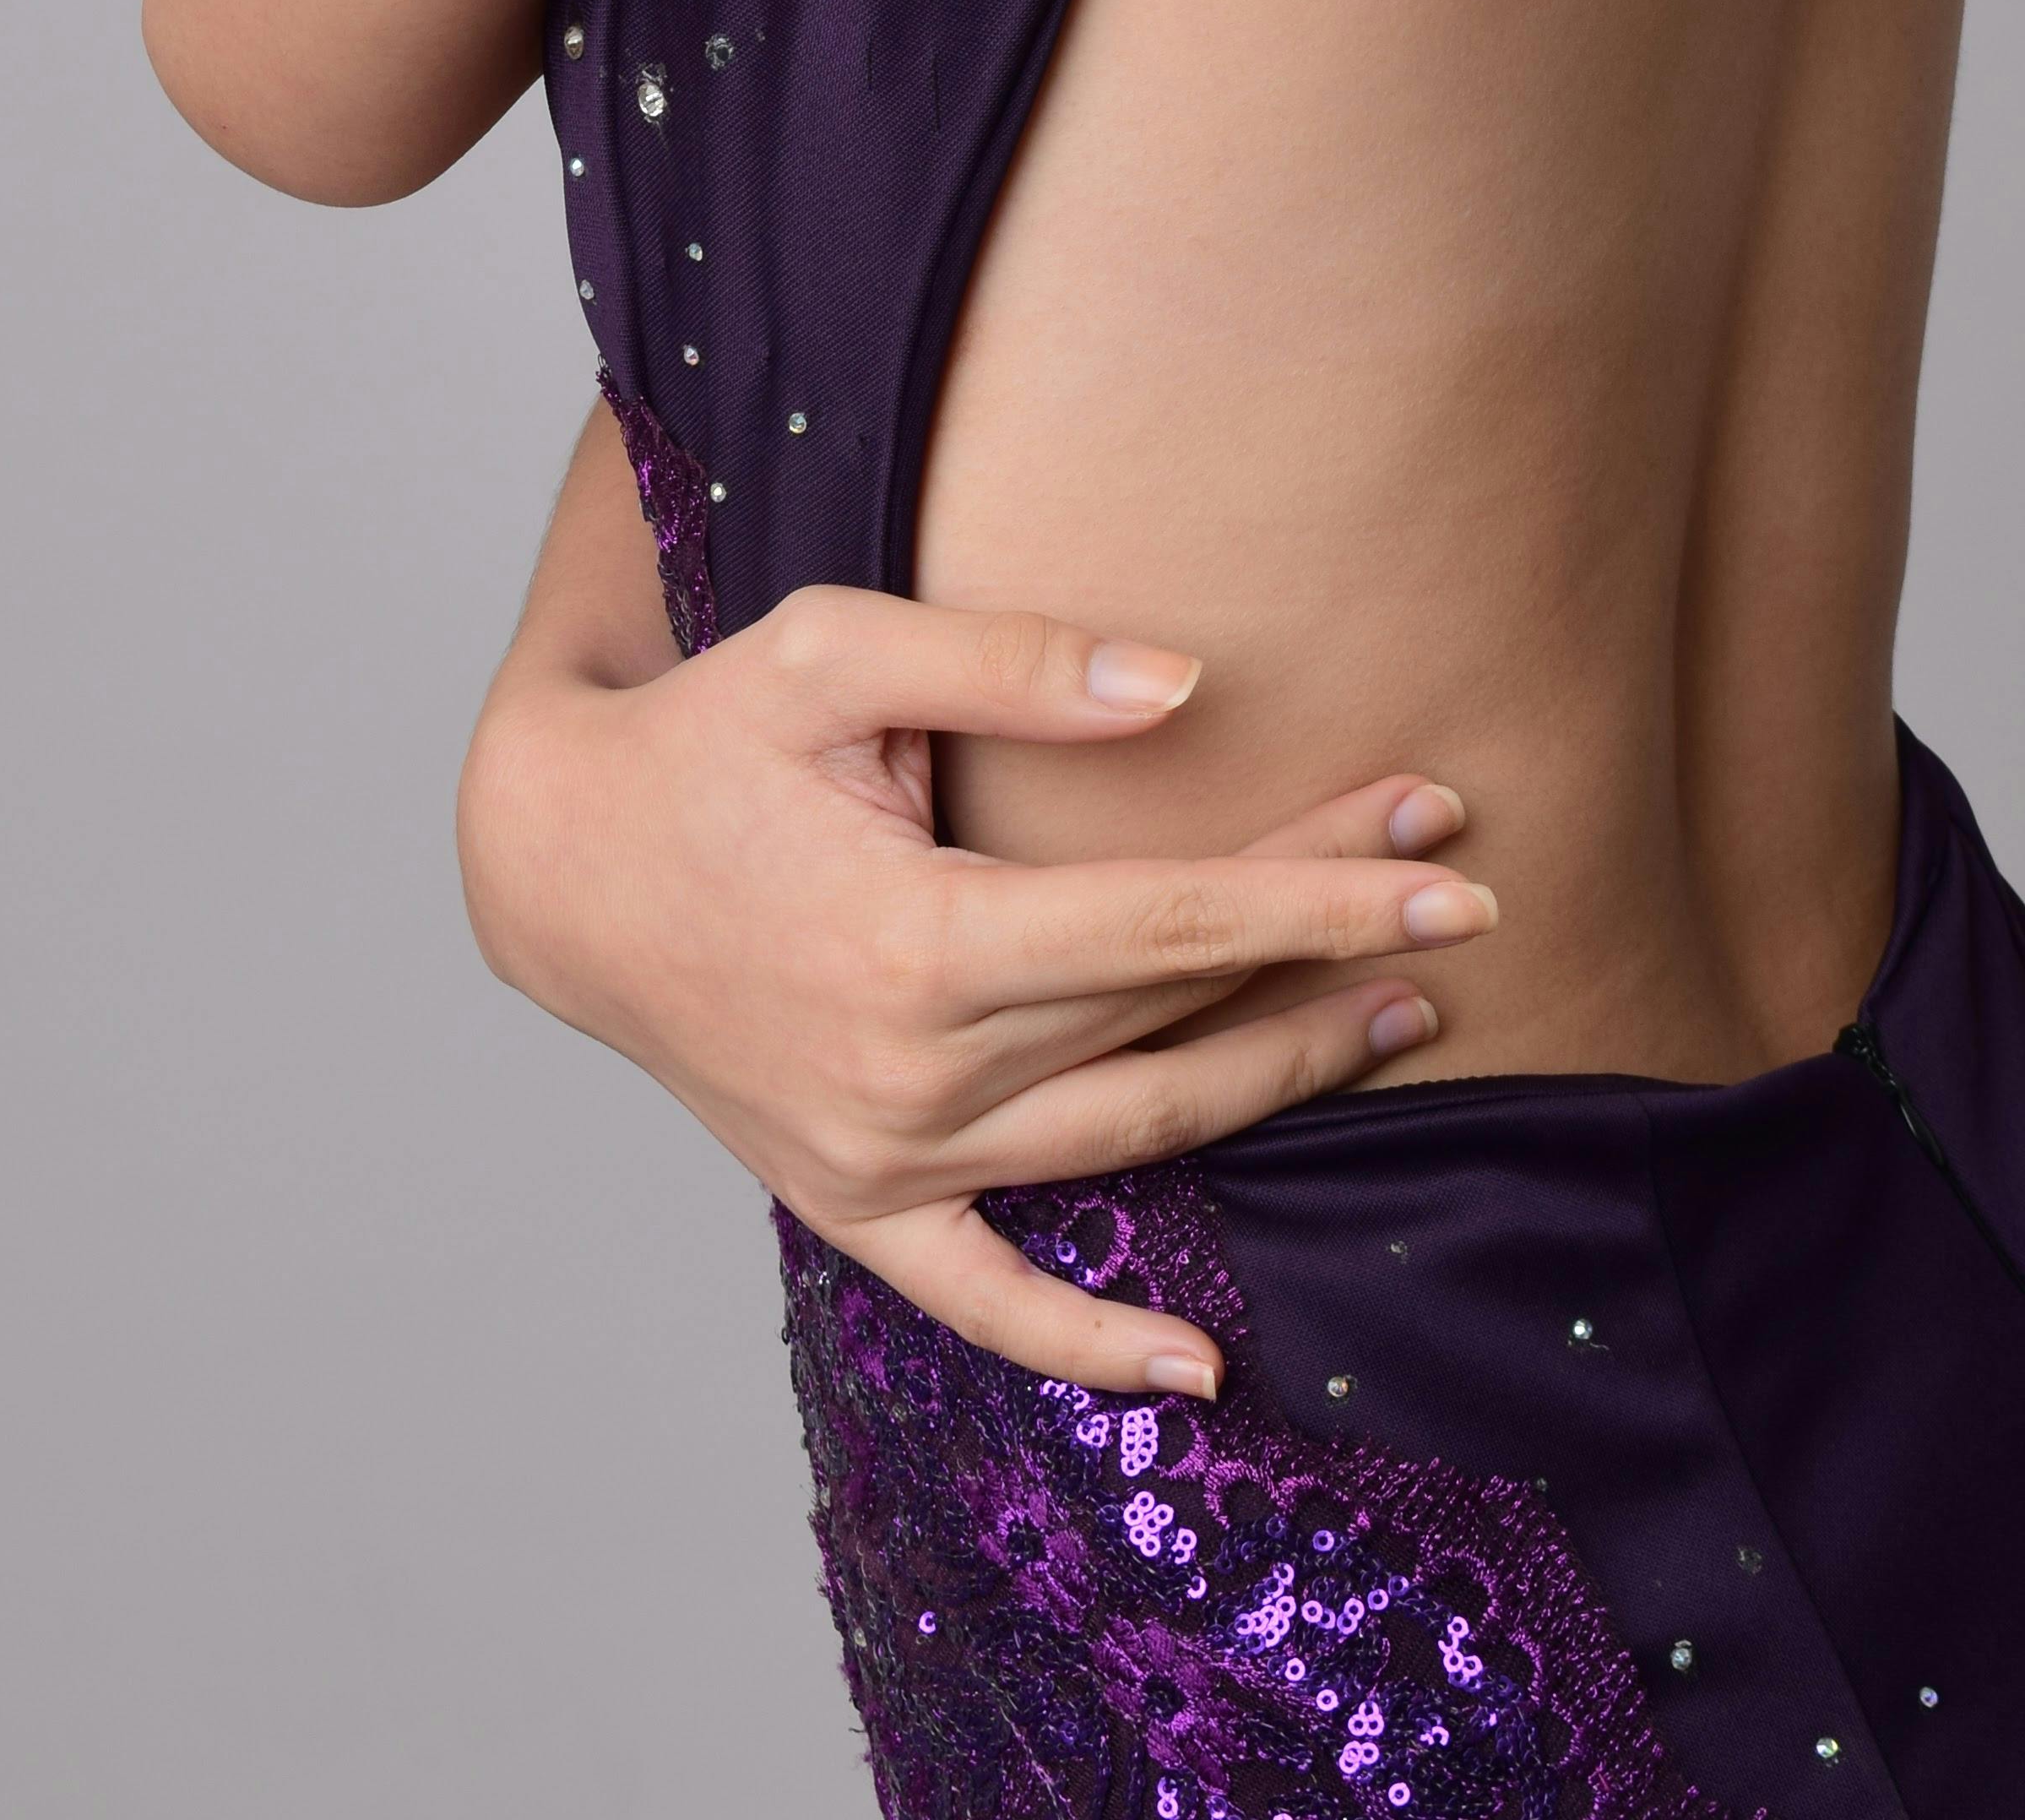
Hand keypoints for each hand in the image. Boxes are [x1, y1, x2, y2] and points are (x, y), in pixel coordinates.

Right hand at [458, 578, 1495, 1394]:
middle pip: (1174, 1014)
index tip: (1450, 851)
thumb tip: (1184, 686)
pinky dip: (1090, 1348)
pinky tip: (1200, 1371)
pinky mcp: (853, 1204)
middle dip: (1334, 952)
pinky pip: (989, 1305)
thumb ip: (1010, 661)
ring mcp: (885, 1160)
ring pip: (1130, 1139)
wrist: (558, 866)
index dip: (1324, 884)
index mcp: (921, 940)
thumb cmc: (704, 737)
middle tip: (1466, 896)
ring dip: (1277, 1087)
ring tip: (1400, 1024)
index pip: (1177, 920)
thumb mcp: (834, 653)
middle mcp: (914, 1075)